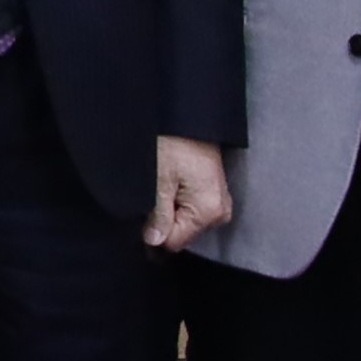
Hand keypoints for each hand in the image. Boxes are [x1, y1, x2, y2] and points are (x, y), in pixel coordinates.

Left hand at [144, 135, 231, 250]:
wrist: (189, 119)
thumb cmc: (174, 144)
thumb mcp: (159, 180)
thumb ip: (158, 215)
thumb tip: (154, 242)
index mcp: (209, 211)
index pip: (175, 242)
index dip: (153, 232)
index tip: (140, 215)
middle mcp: (220, 212)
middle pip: (181, 233)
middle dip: (162, 220)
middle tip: (153, 193)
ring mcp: (219, 203)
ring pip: (183, 221)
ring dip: (167, 210)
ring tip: (162, 184)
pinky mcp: (212, 194)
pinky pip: (190, 209)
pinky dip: (175, 202)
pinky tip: (169, 184)